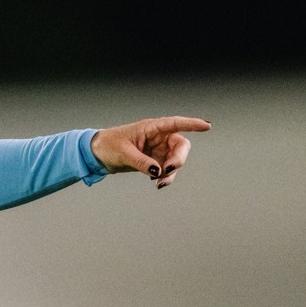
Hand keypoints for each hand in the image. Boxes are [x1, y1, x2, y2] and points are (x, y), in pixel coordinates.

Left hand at [90, 115, 210, 187]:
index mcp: (151, 128)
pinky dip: (165, 177)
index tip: (207, 126)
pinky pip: (166, 170)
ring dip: (171, 172)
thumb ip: (141, 162)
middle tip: (168, 170)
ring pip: (175, 161)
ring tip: (159, 182)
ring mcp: (157, 150)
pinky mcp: (154, 161)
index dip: (192, 124)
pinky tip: (157, 183)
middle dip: (179, 159)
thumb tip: (157, 171)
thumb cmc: (109, 145)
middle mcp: (158, 138)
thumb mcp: (124, 153)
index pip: (175, 123)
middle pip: (181, 145)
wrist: (98, 154)